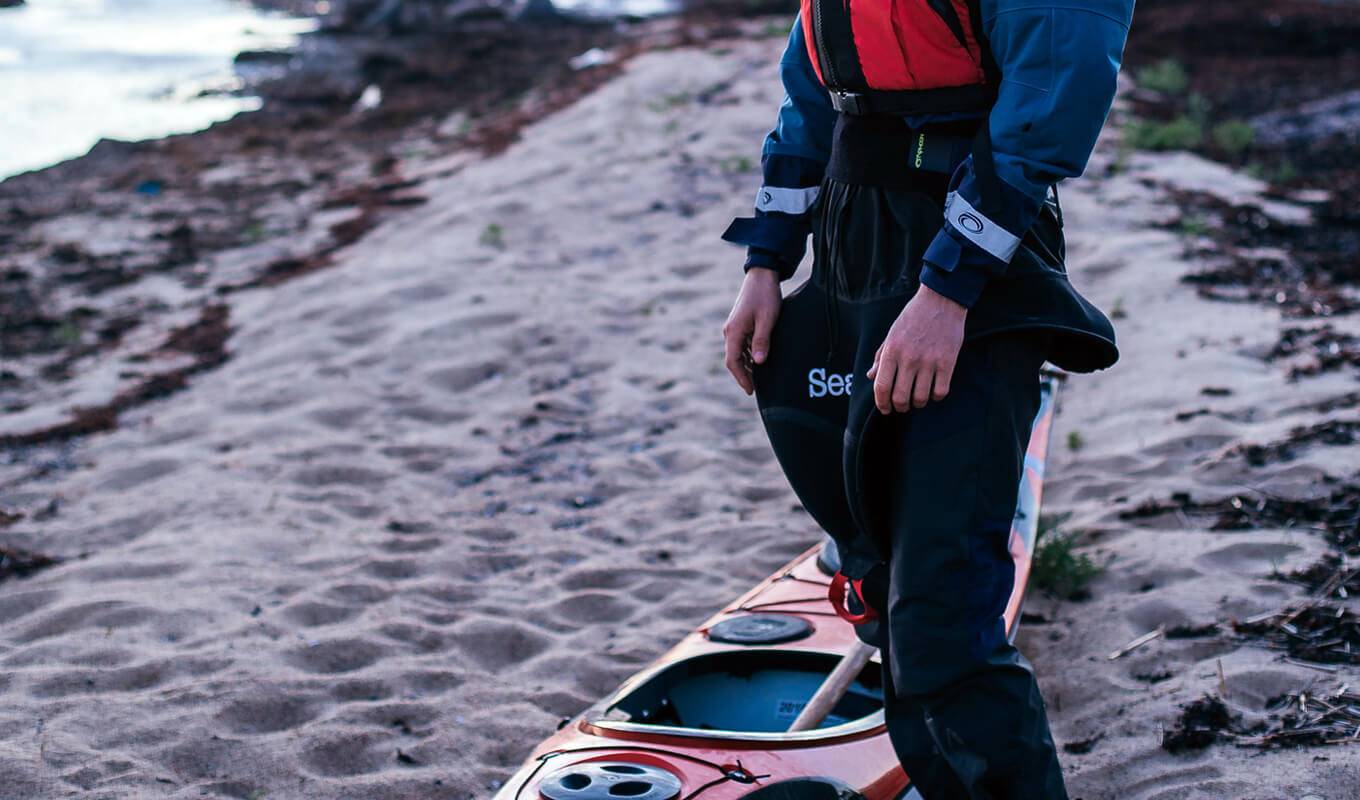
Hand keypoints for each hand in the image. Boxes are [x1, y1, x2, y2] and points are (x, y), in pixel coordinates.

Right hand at [722, 267, 781, 394]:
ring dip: (746, 366)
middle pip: (733, 359)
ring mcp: (734, 327)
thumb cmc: (766, 296)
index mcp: (733, 331)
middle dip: (743, 375)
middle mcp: (730, 331)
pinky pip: (742, 345)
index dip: (741, 378)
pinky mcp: (741, 324)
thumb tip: (759, 362)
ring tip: (759, 379)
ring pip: (737, 353)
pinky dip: (748, 356)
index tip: (750, 390)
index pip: (733, 361)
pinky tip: (759, 361)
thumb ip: (762, 340)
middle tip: (754, 389)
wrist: (762, 275)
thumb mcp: (767, 319)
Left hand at [866, 285, 965, 413]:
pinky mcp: (948, 362)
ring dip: (918, 403)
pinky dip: (936, 396)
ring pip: (921, 398)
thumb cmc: (913, 317)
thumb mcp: (891, 334)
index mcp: (891, 351)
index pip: (881, 387)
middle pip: (900, 398)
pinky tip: (934, 389)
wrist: (940, 300)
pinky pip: (940, 391)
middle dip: (899, 407)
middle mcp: (908, 358)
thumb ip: (880, 356)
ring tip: (918, 398)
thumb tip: (870, 376)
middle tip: (902, 406)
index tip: (884, 408)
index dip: (881, 403)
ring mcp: (929, 361)